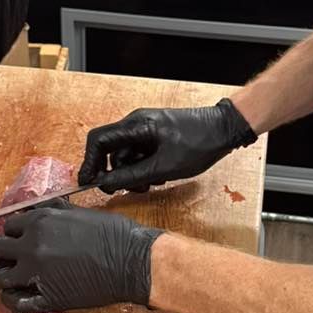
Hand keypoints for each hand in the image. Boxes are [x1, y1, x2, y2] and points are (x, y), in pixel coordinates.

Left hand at [0, 200, 162, 312]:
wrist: (132, 261)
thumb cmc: (113, 233)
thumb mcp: (79, 211)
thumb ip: (53, 211)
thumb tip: (38, 210)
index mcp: (40, 222)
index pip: (6, 226)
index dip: (10, 233)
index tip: (15, 238)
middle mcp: (31, 247)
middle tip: (3, 256)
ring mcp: (36, 275)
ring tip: (6, 277)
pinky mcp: (47, 299)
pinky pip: (15, 303)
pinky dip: (11, 300)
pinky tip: (16, 296)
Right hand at [78, 98, 256, 193]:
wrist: (224, 129)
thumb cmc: (198, 145)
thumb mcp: (163, 167)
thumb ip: (131, 176)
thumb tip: (105, 183)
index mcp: (135, 126)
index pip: (98, 141)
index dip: (89, 163)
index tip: (88, 182)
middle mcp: (136, 123)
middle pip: (112, 151)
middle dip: (118, 173)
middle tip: (132, 189)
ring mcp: (146, 128)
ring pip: (126, 154)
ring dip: (133, 173)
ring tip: (152, 184)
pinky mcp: (155, 134)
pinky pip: (139, 152)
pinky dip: (143, 167)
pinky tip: (159, 176)